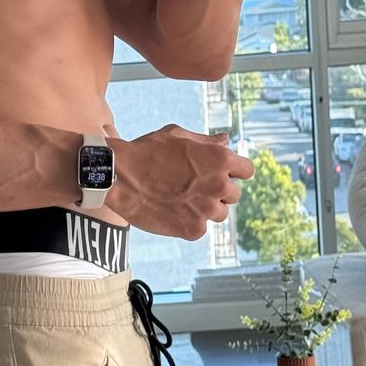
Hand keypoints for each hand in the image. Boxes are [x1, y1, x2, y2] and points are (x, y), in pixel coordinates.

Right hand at [110, 124, 253, 242]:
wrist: (118, 176)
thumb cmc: (147, 151)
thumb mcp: (178, 135)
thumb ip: (206, 141)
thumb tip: (226, 140)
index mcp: (220, 159)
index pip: (247, 170)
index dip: (234, 171)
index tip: (220, 173)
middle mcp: (218, 185)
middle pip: (234, 194)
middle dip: (219, 191)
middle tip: (193, 186)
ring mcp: (207, 210)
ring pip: (219, 213)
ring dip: (205, 208)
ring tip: (180, 199)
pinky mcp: (193, 229)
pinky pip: (199, 227)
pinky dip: (188, 221)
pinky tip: (170, 210)